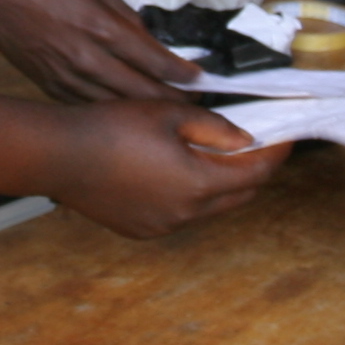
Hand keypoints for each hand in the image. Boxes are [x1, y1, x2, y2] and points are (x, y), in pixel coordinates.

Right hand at [0, 0, 196, 103]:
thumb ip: (124, 14)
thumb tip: (150, 38)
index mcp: (100, 26)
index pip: (154, 60)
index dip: (183, 73)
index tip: (201, 79)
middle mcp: (85, 58)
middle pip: (141, 92)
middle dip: (173, 100)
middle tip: (195, 102)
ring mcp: (66, 78)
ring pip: (117, 108)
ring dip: (146, 113)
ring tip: (169, 114)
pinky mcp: (50, 88)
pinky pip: (90, 107)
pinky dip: (113, 112)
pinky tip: (128, 114)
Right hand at [47, 99, 290, 237]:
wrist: (59, 155)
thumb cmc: (111, 127)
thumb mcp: (170, 114)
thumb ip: (216, 128)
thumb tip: (246, 140)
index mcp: (199, 184)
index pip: (256, 172)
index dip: (275, 153)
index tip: (285, 136)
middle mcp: (186, 214)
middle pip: (237, 195)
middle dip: (250, 170)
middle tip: (252, 142)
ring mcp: (162, 227)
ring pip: (208, 207)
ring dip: (217, 183)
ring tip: (208, 153)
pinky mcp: (140, 230)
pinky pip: (178, 215)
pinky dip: (187, 196)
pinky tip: (171, 172)